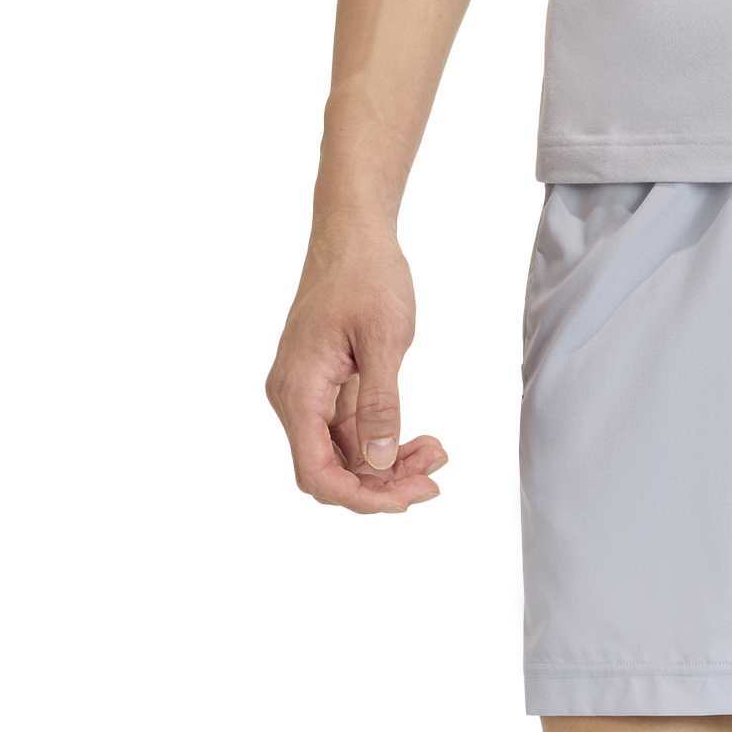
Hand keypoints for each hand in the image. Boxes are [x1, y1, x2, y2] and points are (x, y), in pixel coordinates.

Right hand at [265, 230, 446, 512]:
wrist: (354, 234)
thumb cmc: (366, 275)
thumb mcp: (383, 340)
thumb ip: (380, 404)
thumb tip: (378, 461)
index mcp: (298, 390)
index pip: (317, 473)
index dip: (361, 498)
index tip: (409, 495)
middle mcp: (295, 399)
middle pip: (333, 473)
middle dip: (383, 485)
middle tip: (434, 478)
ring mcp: (311, 396)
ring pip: (347, 459)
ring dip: (391, 467)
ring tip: (437, 455)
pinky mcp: (329, 390)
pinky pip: (355, 436)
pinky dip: (387, 444)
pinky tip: (423, 442)